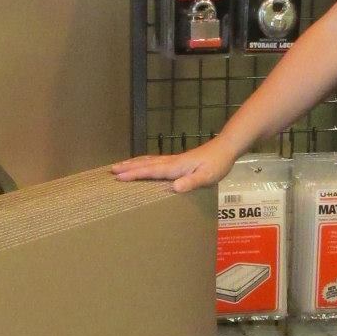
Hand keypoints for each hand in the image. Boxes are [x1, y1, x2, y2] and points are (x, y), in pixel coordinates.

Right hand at [111, 140, 237, 194]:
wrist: (225, 148)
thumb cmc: (217, 164)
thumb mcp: (207, 176)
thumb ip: (191, 182)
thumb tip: (174, 187)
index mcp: (175, 167)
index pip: (151, 171)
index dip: (134, 174)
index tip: (118, 177)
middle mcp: (171, 162)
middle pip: (145, 164)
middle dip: (128, 167)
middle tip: (111, 170)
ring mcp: (173, 160)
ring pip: (148, 160)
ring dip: (133, 163)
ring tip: (120, 165)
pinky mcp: (177, 160)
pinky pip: (155, 161)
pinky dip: (144, 161)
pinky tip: (142, 163)